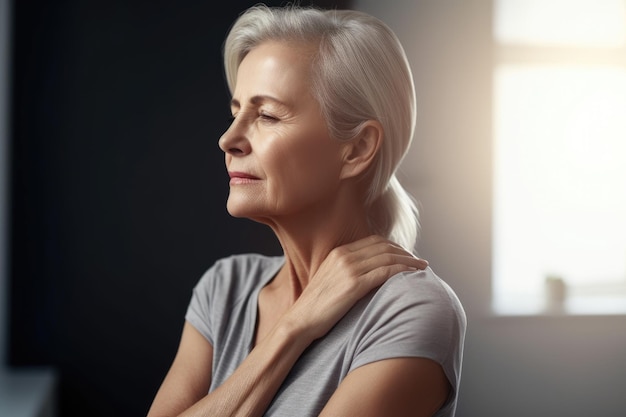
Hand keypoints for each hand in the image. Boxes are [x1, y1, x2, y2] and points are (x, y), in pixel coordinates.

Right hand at [284, 235, 427, 340]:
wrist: (300, 321)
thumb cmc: (315, 307)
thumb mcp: (329, 280)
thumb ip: (346, 272)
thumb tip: (368, 274)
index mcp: (338, 253)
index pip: (374, 241)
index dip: (394, 246)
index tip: (406, 255)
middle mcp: (344, 257)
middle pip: (384, 246)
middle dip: (405, 252)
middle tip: (419, 261)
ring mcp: (349, 269)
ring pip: (388, 257)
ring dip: (409, 261)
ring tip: (422, 268)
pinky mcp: (353, 285)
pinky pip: (385, 272)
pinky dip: (402, 271)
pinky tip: (412, 276)